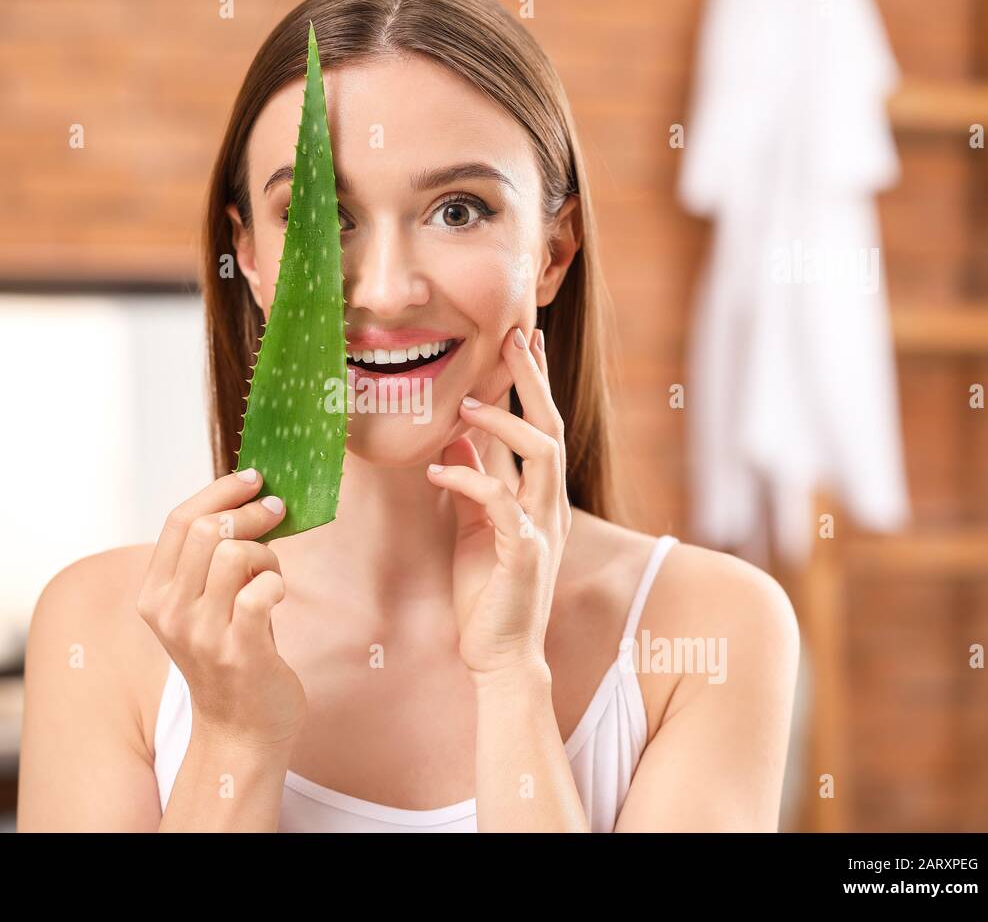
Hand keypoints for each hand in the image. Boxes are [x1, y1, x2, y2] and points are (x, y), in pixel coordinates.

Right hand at [136, 469, 306, 747]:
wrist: (240, 730)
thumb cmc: (230, 656)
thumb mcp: (203, 605)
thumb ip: (210, 560)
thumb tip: (248, 498)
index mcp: (154, 595)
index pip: (180, 519)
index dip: (220, 490)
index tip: (254, 477)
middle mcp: (170, 612)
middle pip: (209, 529)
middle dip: (251, 513)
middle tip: (277, 515)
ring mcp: (203, 633)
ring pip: (235, 553)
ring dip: (266, 553)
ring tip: (272, 574)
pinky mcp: (239, 651)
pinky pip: (261, 592)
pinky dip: (277, 583)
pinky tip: (278, 597)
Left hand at [426, 326, 572, 678]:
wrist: (499, 652)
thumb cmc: (487, 589)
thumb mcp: (473, 522)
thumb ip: (473, 478)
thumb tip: (454, 435)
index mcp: (538, 495)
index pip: (541, 424)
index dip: (534, 380)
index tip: (522, 337)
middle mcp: (548, 505)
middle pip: (551, 426)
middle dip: (533, 379)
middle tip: (515, 336)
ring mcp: (541, 528)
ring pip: (542, 455)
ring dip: (505, 424)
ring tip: (468, 404)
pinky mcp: (524, 555)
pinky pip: (502, 504)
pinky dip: (469, 480)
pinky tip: (436, 472)